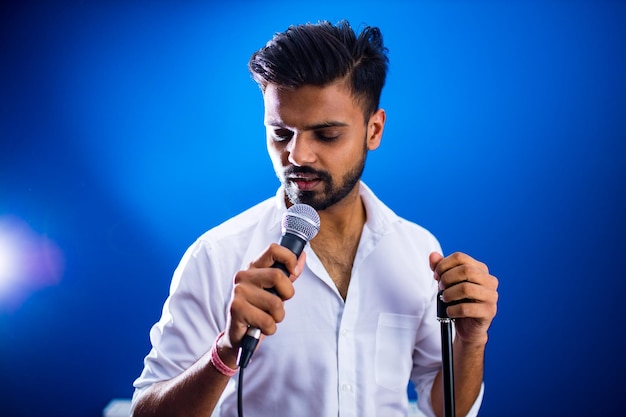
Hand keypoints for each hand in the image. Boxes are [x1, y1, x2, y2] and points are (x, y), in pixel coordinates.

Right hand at [219, 244, 306, 359]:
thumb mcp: (275, 291)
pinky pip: (267, 320)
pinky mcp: (236, 309)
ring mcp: (238, 291)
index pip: (273, 249)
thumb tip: (302, 255)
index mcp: (254, 268)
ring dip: (277, 316)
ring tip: (266, 318)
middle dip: (286, 294)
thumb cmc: (259, 311)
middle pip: (278, 276)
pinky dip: (270, 328)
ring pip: (275, 303)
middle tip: (278, 305)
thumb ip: (288, 275)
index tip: (293, 272)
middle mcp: (243, 276)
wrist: (239, 337)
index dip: (289, 258)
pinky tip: (260, 327)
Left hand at [429, 252, 497, 345]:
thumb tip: (433, 255)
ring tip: (444, 299)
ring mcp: (492, 296)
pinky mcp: (489, 312)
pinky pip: (466, 308)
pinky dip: (452, 310)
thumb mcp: (447, 282)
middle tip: (440, 288)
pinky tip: (450, 312)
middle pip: (465, 270)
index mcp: (480, 269)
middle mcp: (490, 280)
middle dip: (447, 279)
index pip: (460, 257)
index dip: (443, 265)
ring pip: (466, 289)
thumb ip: (440, 268)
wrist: (467, 327)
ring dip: (449, 294)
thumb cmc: (458, 301)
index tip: (436, 275)